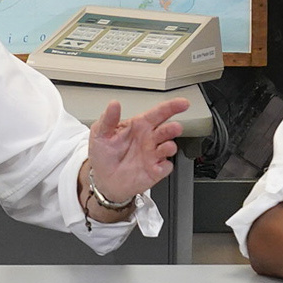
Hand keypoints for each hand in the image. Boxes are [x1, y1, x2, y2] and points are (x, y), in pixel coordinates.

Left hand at [82, 97, 188, 215]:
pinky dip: (164, 166)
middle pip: (167, 130)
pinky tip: (158, 165)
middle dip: (173, 128)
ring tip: (167, 146)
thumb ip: (108, 119)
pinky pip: (165, 167)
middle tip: (175, 127)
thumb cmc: (104, 154)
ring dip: (170, 146)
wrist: (103, 179)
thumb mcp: (100, 133)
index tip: (182, 103)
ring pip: (169, 147)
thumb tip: (113, 104)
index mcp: (139, 126)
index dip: (171, 107)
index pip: (157, 113)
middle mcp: (150, 139)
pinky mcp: (155, 170)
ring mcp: (154, 155)